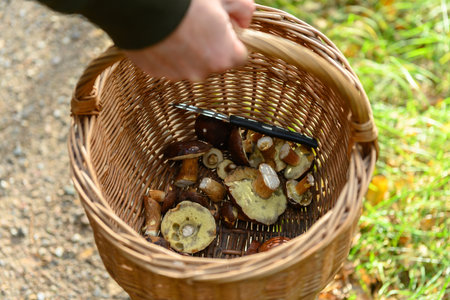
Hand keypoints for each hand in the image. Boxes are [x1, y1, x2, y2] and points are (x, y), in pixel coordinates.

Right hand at [123, 0, 254, 80]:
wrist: (140, 4)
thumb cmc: (186, 0)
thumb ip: (243, 9)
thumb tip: (244, 21)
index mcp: (223, 56)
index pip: (239, 56)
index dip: (232, 39)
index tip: (222, 25)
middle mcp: (201, 72)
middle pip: (213, 61)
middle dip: (209, 45)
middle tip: (196, 22)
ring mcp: (176, 74)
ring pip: (189, 64)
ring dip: (187, 50)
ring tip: (176, 26)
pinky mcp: (154, 72)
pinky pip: (167, 63)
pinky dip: (166, 52)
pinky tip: (161, 33)